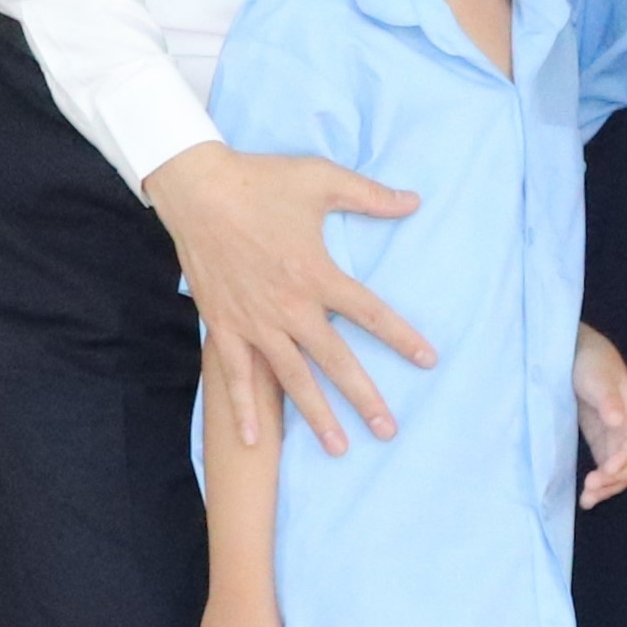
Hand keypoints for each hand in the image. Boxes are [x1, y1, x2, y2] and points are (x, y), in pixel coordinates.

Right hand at [150, 141, 429, 458]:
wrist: (197, 189)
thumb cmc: (262, 181)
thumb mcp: (323, 179)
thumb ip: (371, 196)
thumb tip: (415, 201)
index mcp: (318, 274)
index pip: (371, 314)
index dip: (403, 338)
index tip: (429, 361)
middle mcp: (290, 308)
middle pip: (336, 361)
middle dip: (365, 398)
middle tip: (389, 430)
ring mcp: (254, 322)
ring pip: (292, 378)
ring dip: (316, 414)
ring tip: (339, 446)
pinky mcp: (223, 325)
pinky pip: (236, 376)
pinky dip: (245, 408)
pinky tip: (255, 440)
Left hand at [572, 324, 626, 503]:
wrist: (577, 353)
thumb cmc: (590, 361)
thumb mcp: (597, 376)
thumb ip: (608, 399)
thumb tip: (618, 421)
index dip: (625, 458)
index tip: (606, 470)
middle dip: (615, 479)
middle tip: (590, 487)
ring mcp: (613, 437)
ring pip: (620, 471)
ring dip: (608, 487)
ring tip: (587, 500)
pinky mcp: (600, 442)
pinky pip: (606, 468)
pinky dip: (600, 484)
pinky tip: (586, 497)